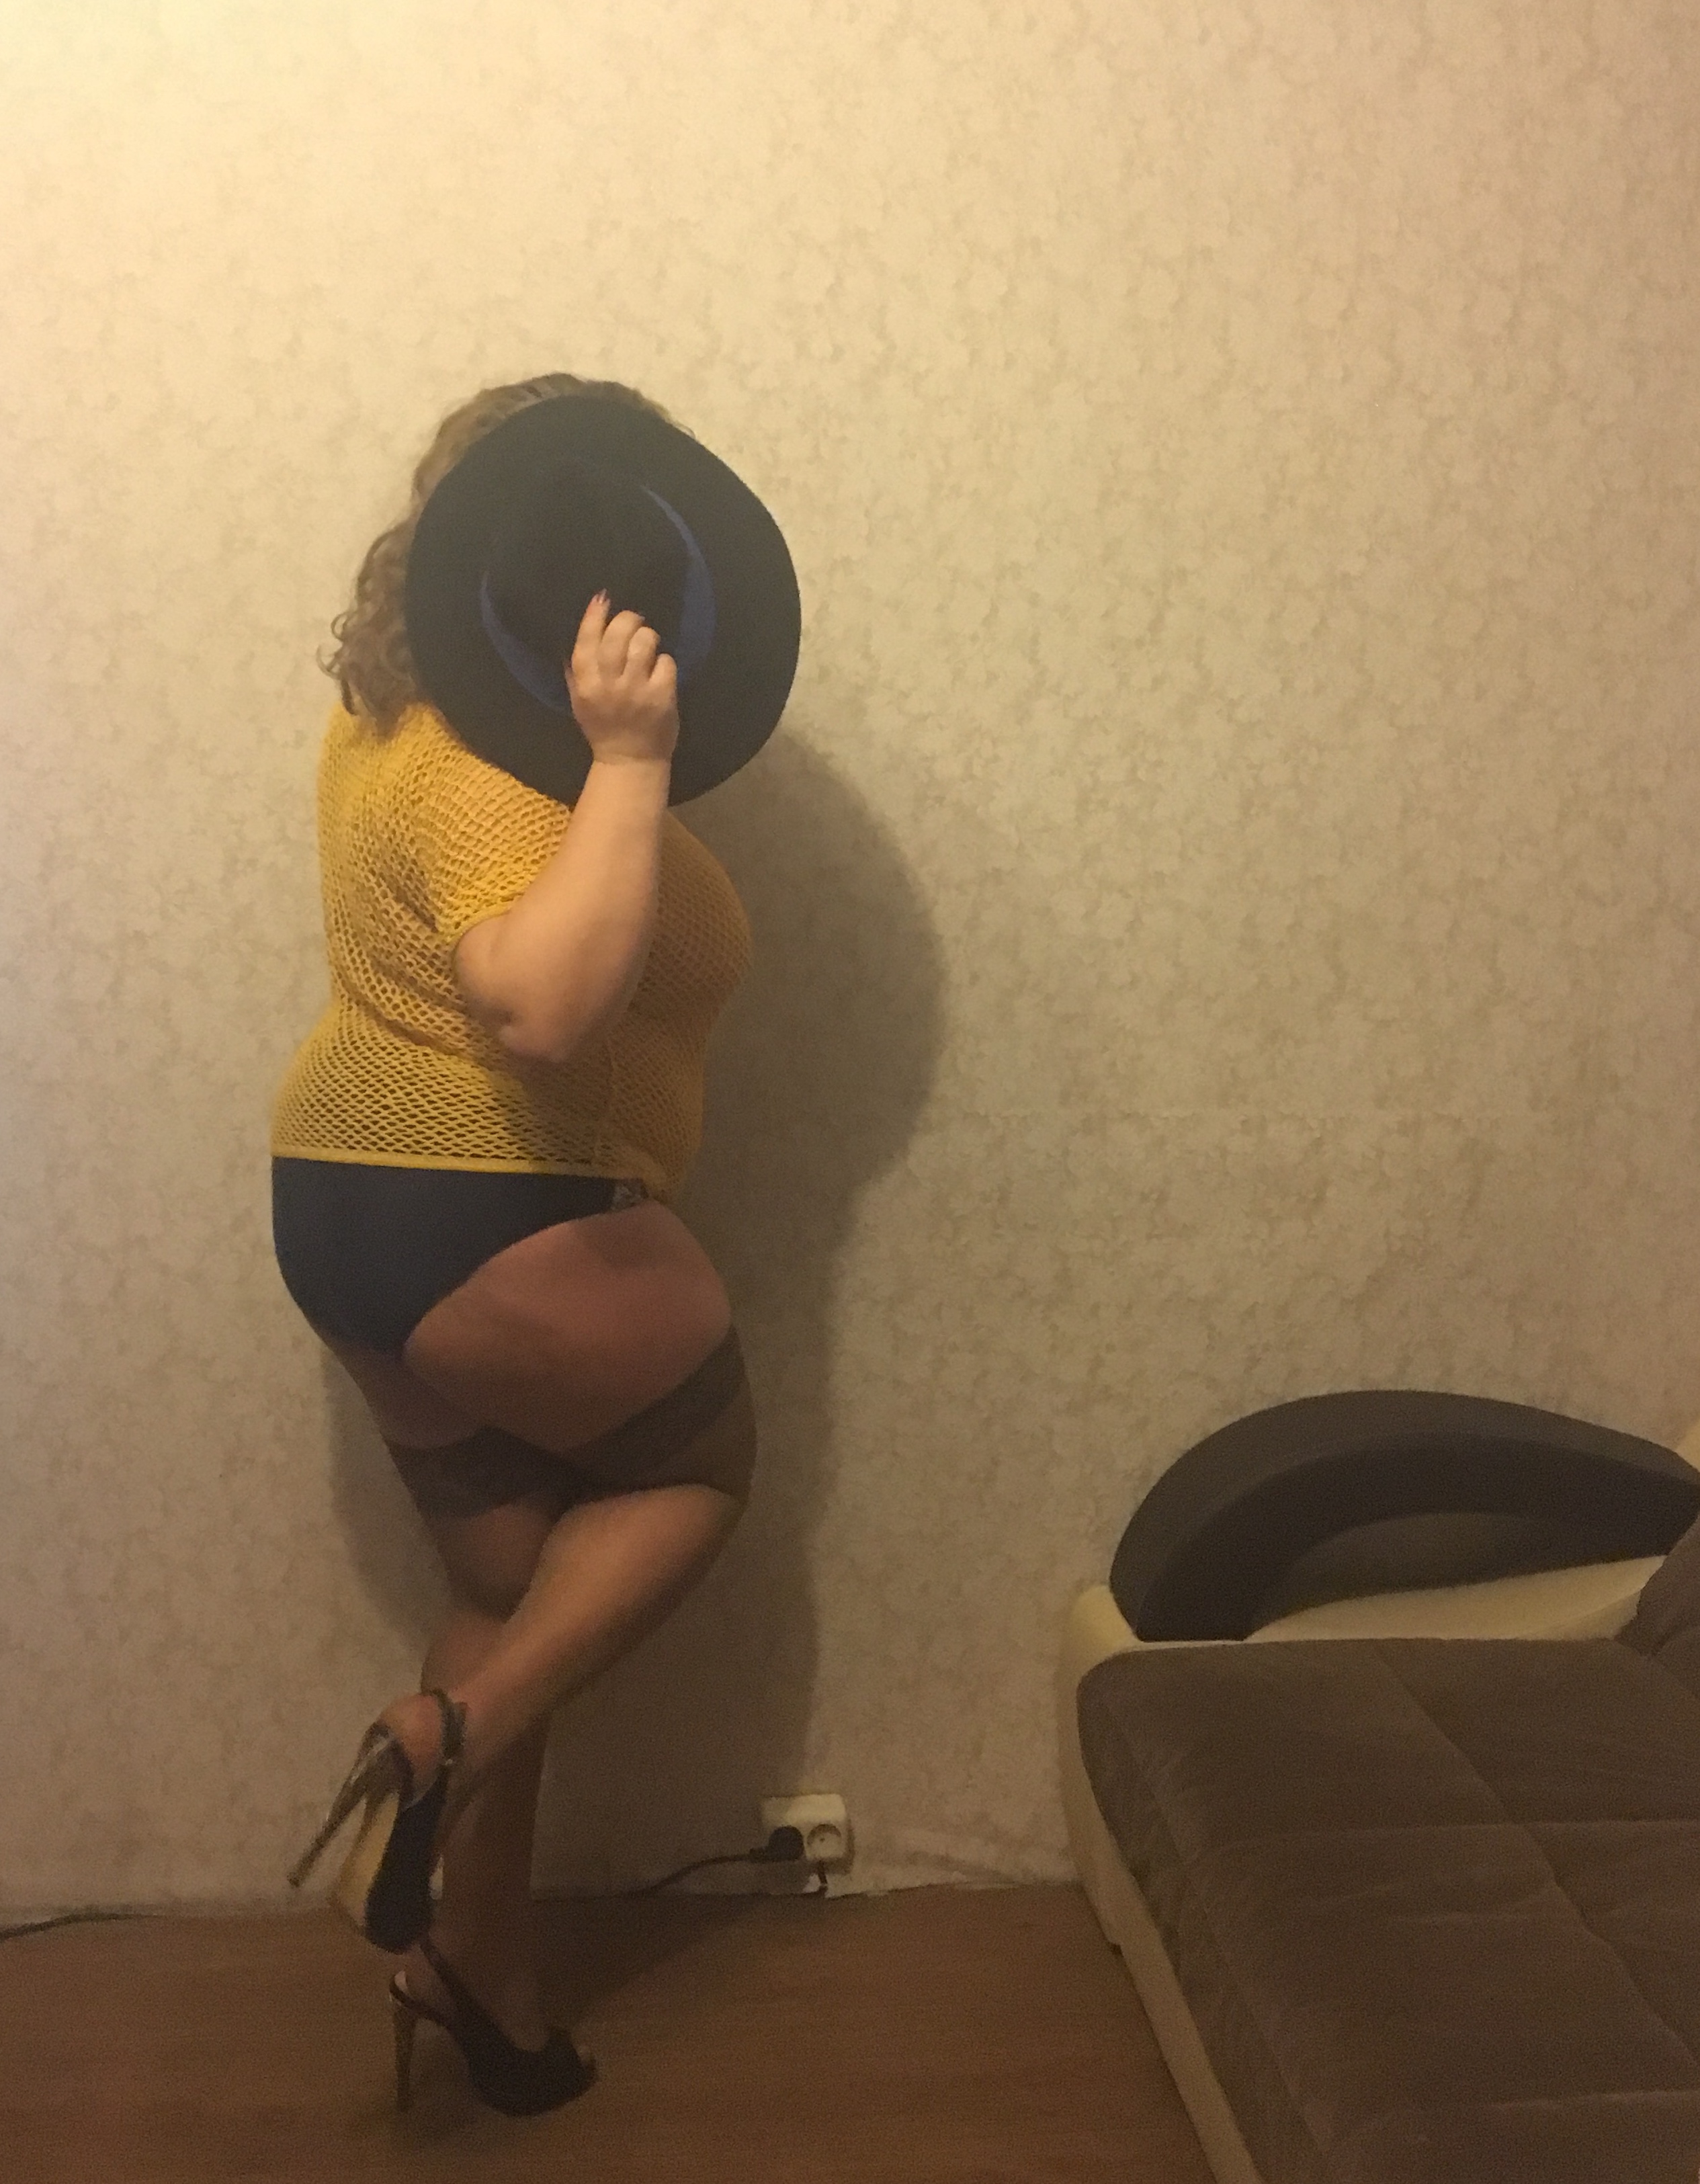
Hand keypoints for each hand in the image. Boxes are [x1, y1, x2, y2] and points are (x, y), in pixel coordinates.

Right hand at [565, 593, 678, 766]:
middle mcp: (609, 685)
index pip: (587, 641)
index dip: (594, 616)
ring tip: (648, 647)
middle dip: (628, 620)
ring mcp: (637, 690)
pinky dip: (664, 663)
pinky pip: (666, 662)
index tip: (603, 599)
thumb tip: (585, 629)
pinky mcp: (662, 697)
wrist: (630, 762)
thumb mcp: (581, 700)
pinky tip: (659, 673)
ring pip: (644, 643)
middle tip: (634, 622)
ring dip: (649, 638)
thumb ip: (578, 669)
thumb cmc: (604, 727)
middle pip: (618, 634)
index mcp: (586, 684)